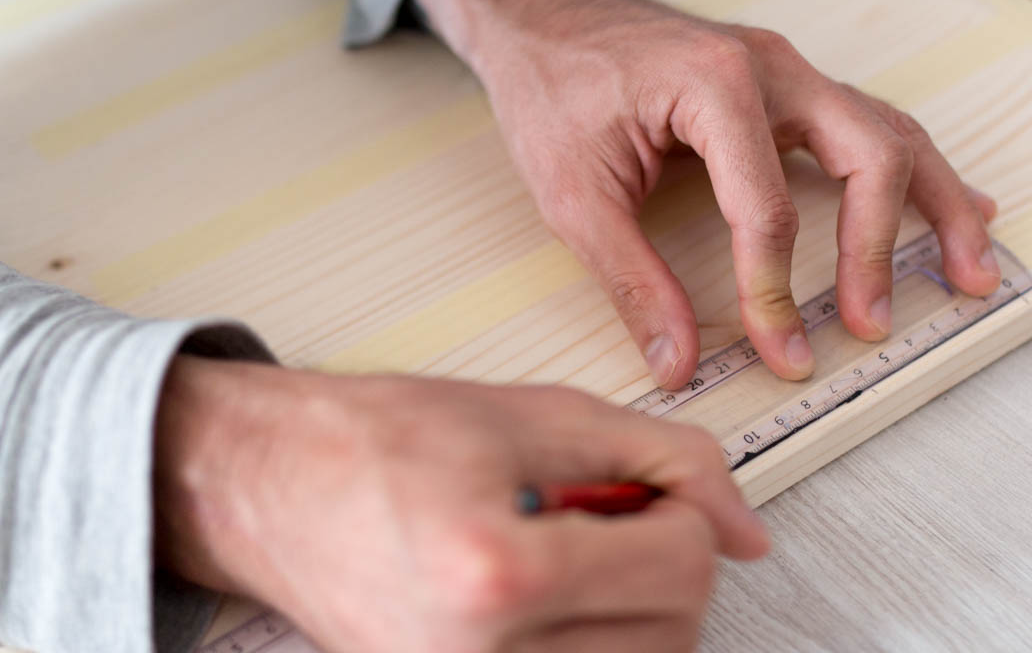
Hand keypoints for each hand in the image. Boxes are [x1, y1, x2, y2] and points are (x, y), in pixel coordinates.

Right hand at [154, 355, 768, 652]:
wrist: (269, 485)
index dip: (682, 512)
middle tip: (599, 515)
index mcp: (499, 573)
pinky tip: (550, 591)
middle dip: (662, 561)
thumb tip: (746, 529)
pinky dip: (591, 637)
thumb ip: (663, 459)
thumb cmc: (377, 441)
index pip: (683, 567)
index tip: (643, 490)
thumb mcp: (537, 417)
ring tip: (566, 552)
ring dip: (633, 606)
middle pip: (675, 632)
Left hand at [415, 0, 1001, 389]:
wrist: (541, 16)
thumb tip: (676, 363)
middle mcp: (770, 68)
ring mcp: (785, 71)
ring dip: (935, 204)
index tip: (780, 352)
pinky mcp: (784, 87)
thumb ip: (631, 280)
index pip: (767, 210)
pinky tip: (953, 208)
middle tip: (871, 322)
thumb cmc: (551, 87)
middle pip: (868, 154)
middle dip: (877, 247)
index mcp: (715, 86)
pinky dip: (911, 174)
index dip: (776, 293)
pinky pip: (868, 126)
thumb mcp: (573, 194)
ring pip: (889, 133)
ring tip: (972, 269)